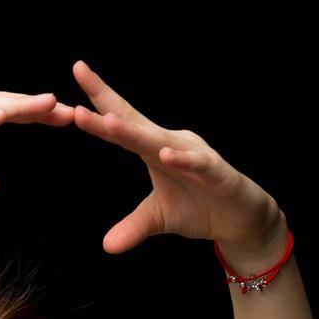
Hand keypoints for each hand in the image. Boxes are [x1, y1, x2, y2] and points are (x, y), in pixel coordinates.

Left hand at [66, 59, 283, 255]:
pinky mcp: (218, 173)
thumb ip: (133, 227)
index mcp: (154, 149)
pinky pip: (199, 163)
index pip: (123, 121)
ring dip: (135, 133)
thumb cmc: (200, 208)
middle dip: (107, 108)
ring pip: (161, 141)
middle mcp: (172, 144)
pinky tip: (166, 155)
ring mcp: (195, 156)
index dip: (100, 99)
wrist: (241, 219)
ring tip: (109, 124)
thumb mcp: (160, 219)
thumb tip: (107, 246)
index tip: (77, 71)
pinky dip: (184, 159)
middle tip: (78, 94)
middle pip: (134, 124)